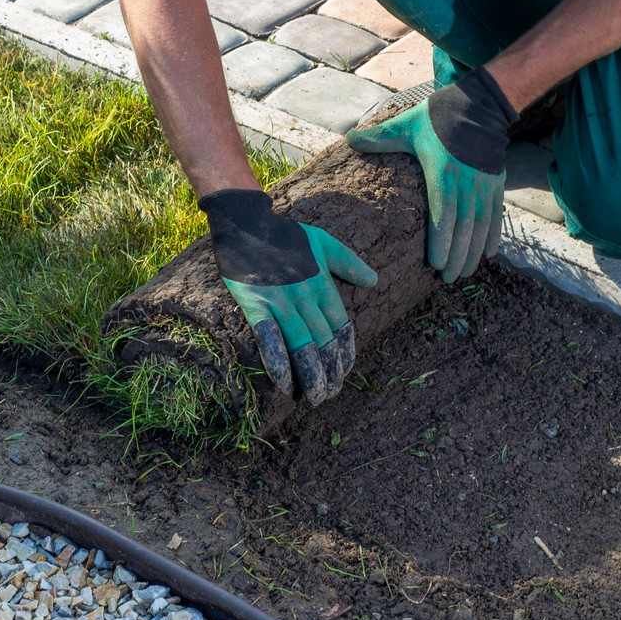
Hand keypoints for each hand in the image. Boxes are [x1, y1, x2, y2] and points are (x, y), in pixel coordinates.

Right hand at [201, 189, 377, 405]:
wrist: (246, 221)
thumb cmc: (285, 234)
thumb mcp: (324, 242)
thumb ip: (349, 263)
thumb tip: (374, 281)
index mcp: (322, 284)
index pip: (341, 327)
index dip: (344, 354)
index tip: (344, 373)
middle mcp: (305, 296)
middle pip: (323, 342)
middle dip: (329, 372)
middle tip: (329, 395)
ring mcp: (280, 301)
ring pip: (301, 345)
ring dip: (310, 376)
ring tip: (314, 398)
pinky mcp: (255, 304)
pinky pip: (269, 338)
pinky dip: (277, 362)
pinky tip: (283, 383)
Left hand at [347, 70, 517, 282]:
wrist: (479, 105)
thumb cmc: (438, 117)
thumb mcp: (408, 125)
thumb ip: (381, 138)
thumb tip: (349, 139)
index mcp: (442, 172)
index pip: (443, 214)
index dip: (442, 241)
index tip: (436, 264)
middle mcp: (466, 182)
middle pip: (463, 227)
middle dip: (457, 256)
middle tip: (447, 279)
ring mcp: (483, 184)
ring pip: (481, 225)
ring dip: (474, 252)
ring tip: (464, 273)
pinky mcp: (496, 183)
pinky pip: (496, 215)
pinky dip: (493, 236)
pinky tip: (488, 255)